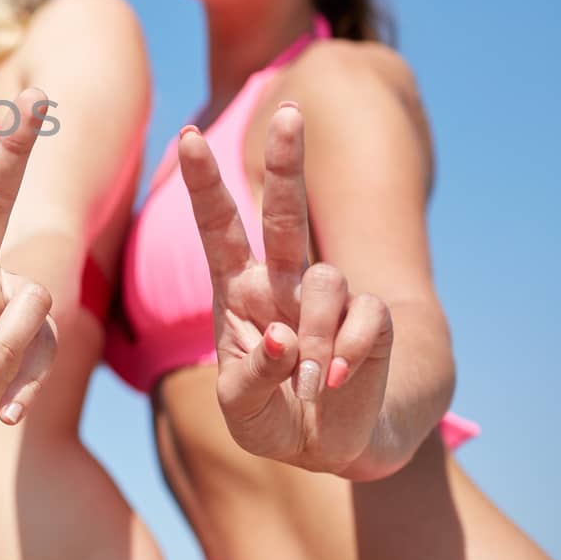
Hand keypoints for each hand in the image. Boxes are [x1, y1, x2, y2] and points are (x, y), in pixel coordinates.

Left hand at [179, 102, 393, 472]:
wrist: (335, 448)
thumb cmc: (273, 419)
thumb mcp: (243, 411)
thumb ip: (250, 376)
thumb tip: (278, 335)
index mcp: (236, 291)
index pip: (218, 227)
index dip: (205, 182)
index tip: (189, 136)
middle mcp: (280, 283)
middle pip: (283, 212)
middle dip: (286, 161)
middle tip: (289, 112)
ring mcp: (326, 297)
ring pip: (325, 282)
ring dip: (314, 337)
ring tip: (307, 383)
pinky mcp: (371, 317)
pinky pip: (364, 317)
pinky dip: (346, 354)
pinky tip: (334, 380)